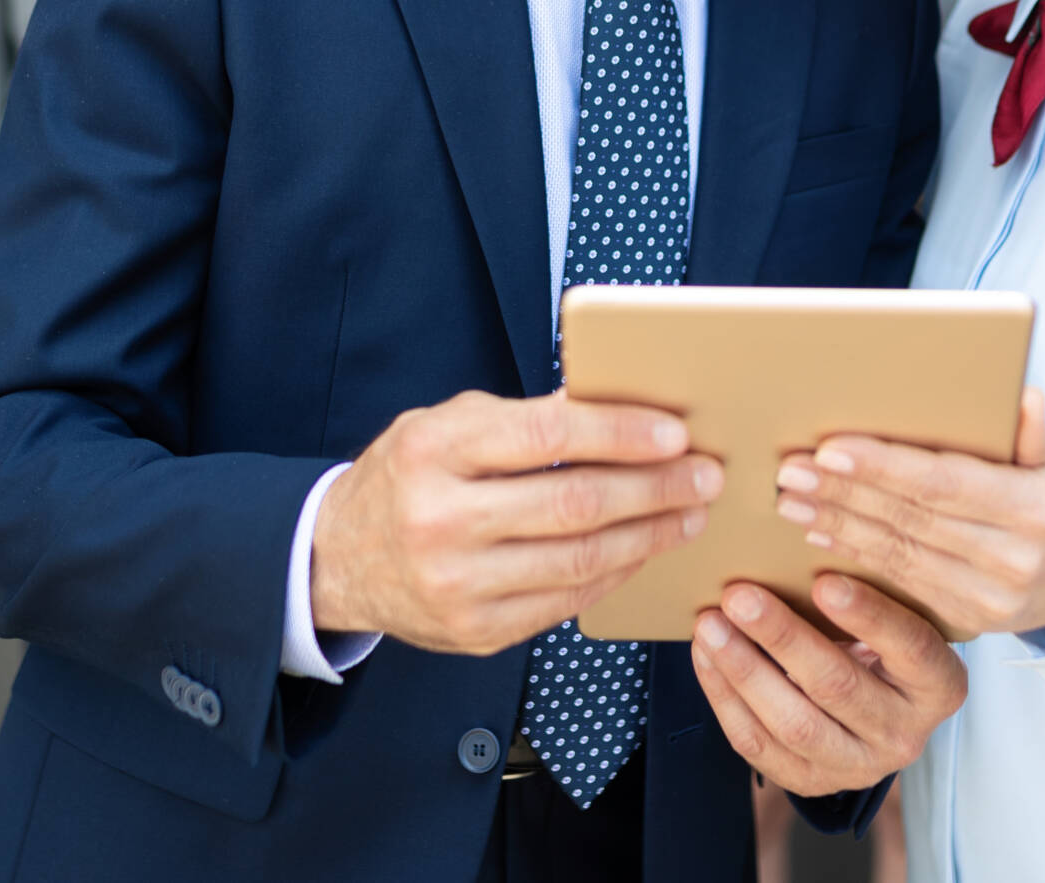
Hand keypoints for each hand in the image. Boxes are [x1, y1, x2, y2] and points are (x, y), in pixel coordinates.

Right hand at [311, 389, 720, 654]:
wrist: (339, 559)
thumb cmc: (407, 476)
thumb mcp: (446, 425)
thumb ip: (524, 419)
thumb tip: (620, 410)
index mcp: (433, 451)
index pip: (546, 435)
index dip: (619, 432)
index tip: (675, 431)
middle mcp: (440, 521)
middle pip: (574, 504)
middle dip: (655, 488)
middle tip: (705, 474)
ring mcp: (458, 586)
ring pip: (580, 561)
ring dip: (650, 535)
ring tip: (690, 513)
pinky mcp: (476, 633)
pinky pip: (567, 602)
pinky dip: (615, 573)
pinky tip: (644, 549)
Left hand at [690, 575, 964, 796]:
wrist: (877, 708)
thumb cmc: (884, 644)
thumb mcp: (897, 618)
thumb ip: (868, 594)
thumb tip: (799, 549)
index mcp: (939, 686)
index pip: (912, 649)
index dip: (869, 616)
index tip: (823, 580)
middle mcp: (904, 735)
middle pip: (839, 686)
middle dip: (782, 638)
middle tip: (739, 595)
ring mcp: (857, 765)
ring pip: (794, 723)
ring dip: (744, 669)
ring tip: (709, 625)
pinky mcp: (811, 781)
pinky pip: (758, 745)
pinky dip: (724, 696)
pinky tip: (705, 655)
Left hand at [774, 388, 1044, 640]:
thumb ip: (1033, 432)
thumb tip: (1021, 396)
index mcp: (1035, 509)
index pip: (943, 483)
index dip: (884, 467)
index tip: (830, 448)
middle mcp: (1012, 558)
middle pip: (910, 518)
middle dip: (844, 491)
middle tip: (790, 469)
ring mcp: (989, 597)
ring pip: (896, 553)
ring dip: (837, 523)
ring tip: (791, 497)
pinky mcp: (968, 620)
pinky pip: (900, 582)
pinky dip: (854, 555)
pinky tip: (820, 532)